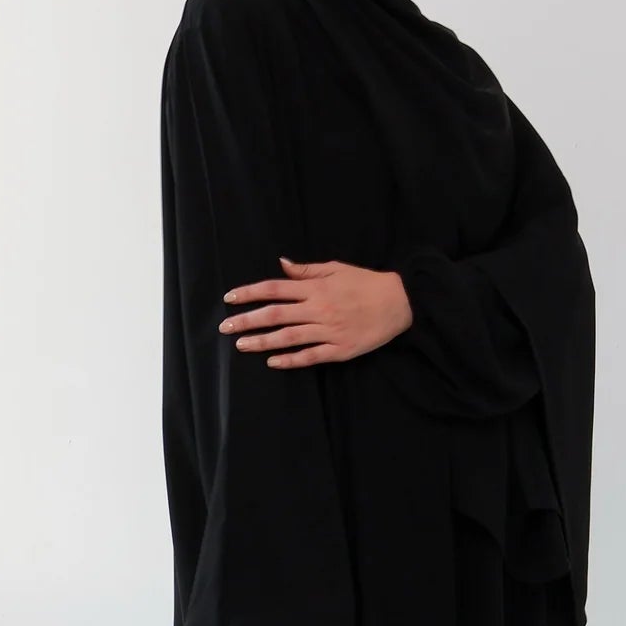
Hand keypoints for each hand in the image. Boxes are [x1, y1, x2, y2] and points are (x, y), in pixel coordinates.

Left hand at [219, 257, 410, 367]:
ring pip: (288, 337)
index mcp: (316, 288)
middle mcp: (318, 309)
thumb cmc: (366, 283)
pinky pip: (310, 356)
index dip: (249, 293)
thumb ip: (307, 270)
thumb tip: (281, 264)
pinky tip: (272, 361)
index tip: (230, 299)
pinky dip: (290, 359)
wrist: (400, 302)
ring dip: (262, 341)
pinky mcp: (340, 349)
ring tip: (241, 345)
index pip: (275, 289)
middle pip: (275, 314)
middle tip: (225, 327)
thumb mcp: (336, 269)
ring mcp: (328, 331)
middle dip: (247, 320)